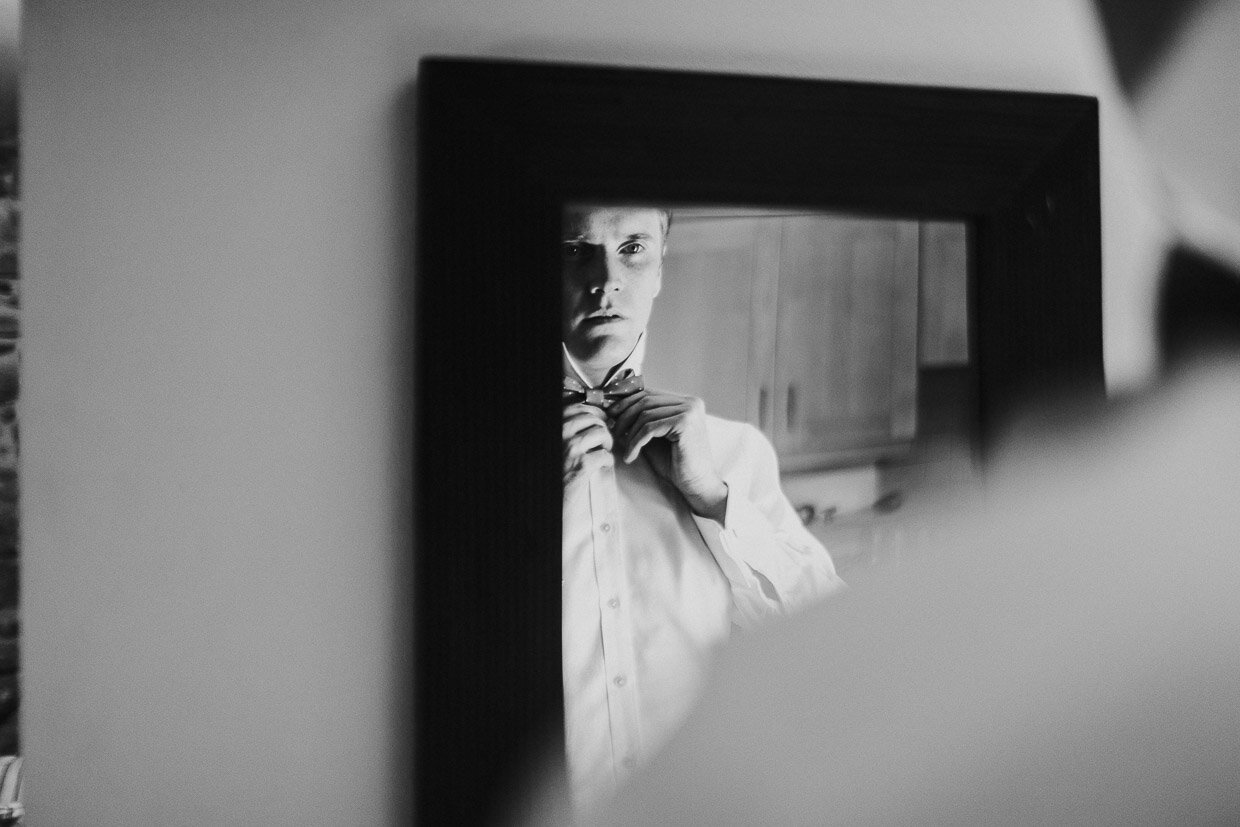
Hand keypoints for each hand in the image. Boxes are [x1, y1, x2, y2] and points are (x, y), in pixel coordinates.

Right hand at [563, 402, 613, 495]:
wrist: (548, 500)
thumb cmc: (555, 472)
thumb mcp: (557, 445)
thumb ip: (569, 431)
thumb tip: (595, 418)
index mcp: (554, 427)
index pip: (578, 409)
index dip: (594, 413)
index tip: (601, 420)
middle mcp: (561, 434)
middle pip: (593, 419)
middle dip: (603, 428)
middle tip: (603, 441)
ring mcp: (571, 449)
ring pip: (602, 433)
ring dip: (607, 443)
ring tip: (603, 452)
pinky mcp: (582, 466)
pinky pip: (605, 455)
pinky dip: (608, 461)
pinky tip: (603, 466)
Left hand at [608, 389, 728, 520]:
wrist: (697, 485)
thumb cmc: (675, 463)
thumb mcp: (656, 436)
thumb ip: (643, 420)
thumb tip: (614, 407)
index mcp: (686, 402)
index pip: (649, 393)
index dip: (626, 403)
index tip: (610, 415)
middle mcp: (690, 402)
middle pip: (645, 401)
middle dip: (624, 416)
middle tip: (613, 432)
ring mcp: (689, 411)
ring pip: (645, 415)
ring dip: (629, 433)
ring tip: (624, 449)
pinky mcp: (684, 423)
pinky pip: (649, 428)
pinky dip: (636, 442)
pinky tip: (631, 457)